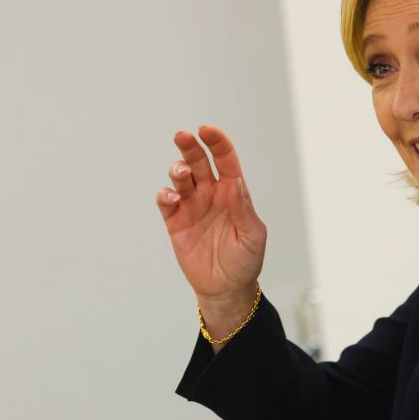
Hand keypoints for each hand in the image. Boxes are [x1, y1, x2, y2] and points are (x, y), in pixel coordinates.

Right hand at [156, 125, 266, 339]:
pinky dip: (165, 194)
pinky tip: (171, 197)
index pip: (225, 160)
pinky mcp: (176, 222)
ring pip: (180, 177)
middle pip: (198, 161)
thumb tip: (235, 185)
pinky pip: (166, 201)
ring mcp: (192, 206)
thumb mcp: (253, 236)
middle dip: (190, 146)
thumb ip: (243, 209)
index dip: (217, 143)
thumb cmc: (245, 261)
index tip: (207, 130)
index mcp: (233, 192)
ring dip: (178, 169)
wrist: (226, 288)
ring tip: (182, 174)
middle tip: (182, 136)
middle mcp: (211, 194)